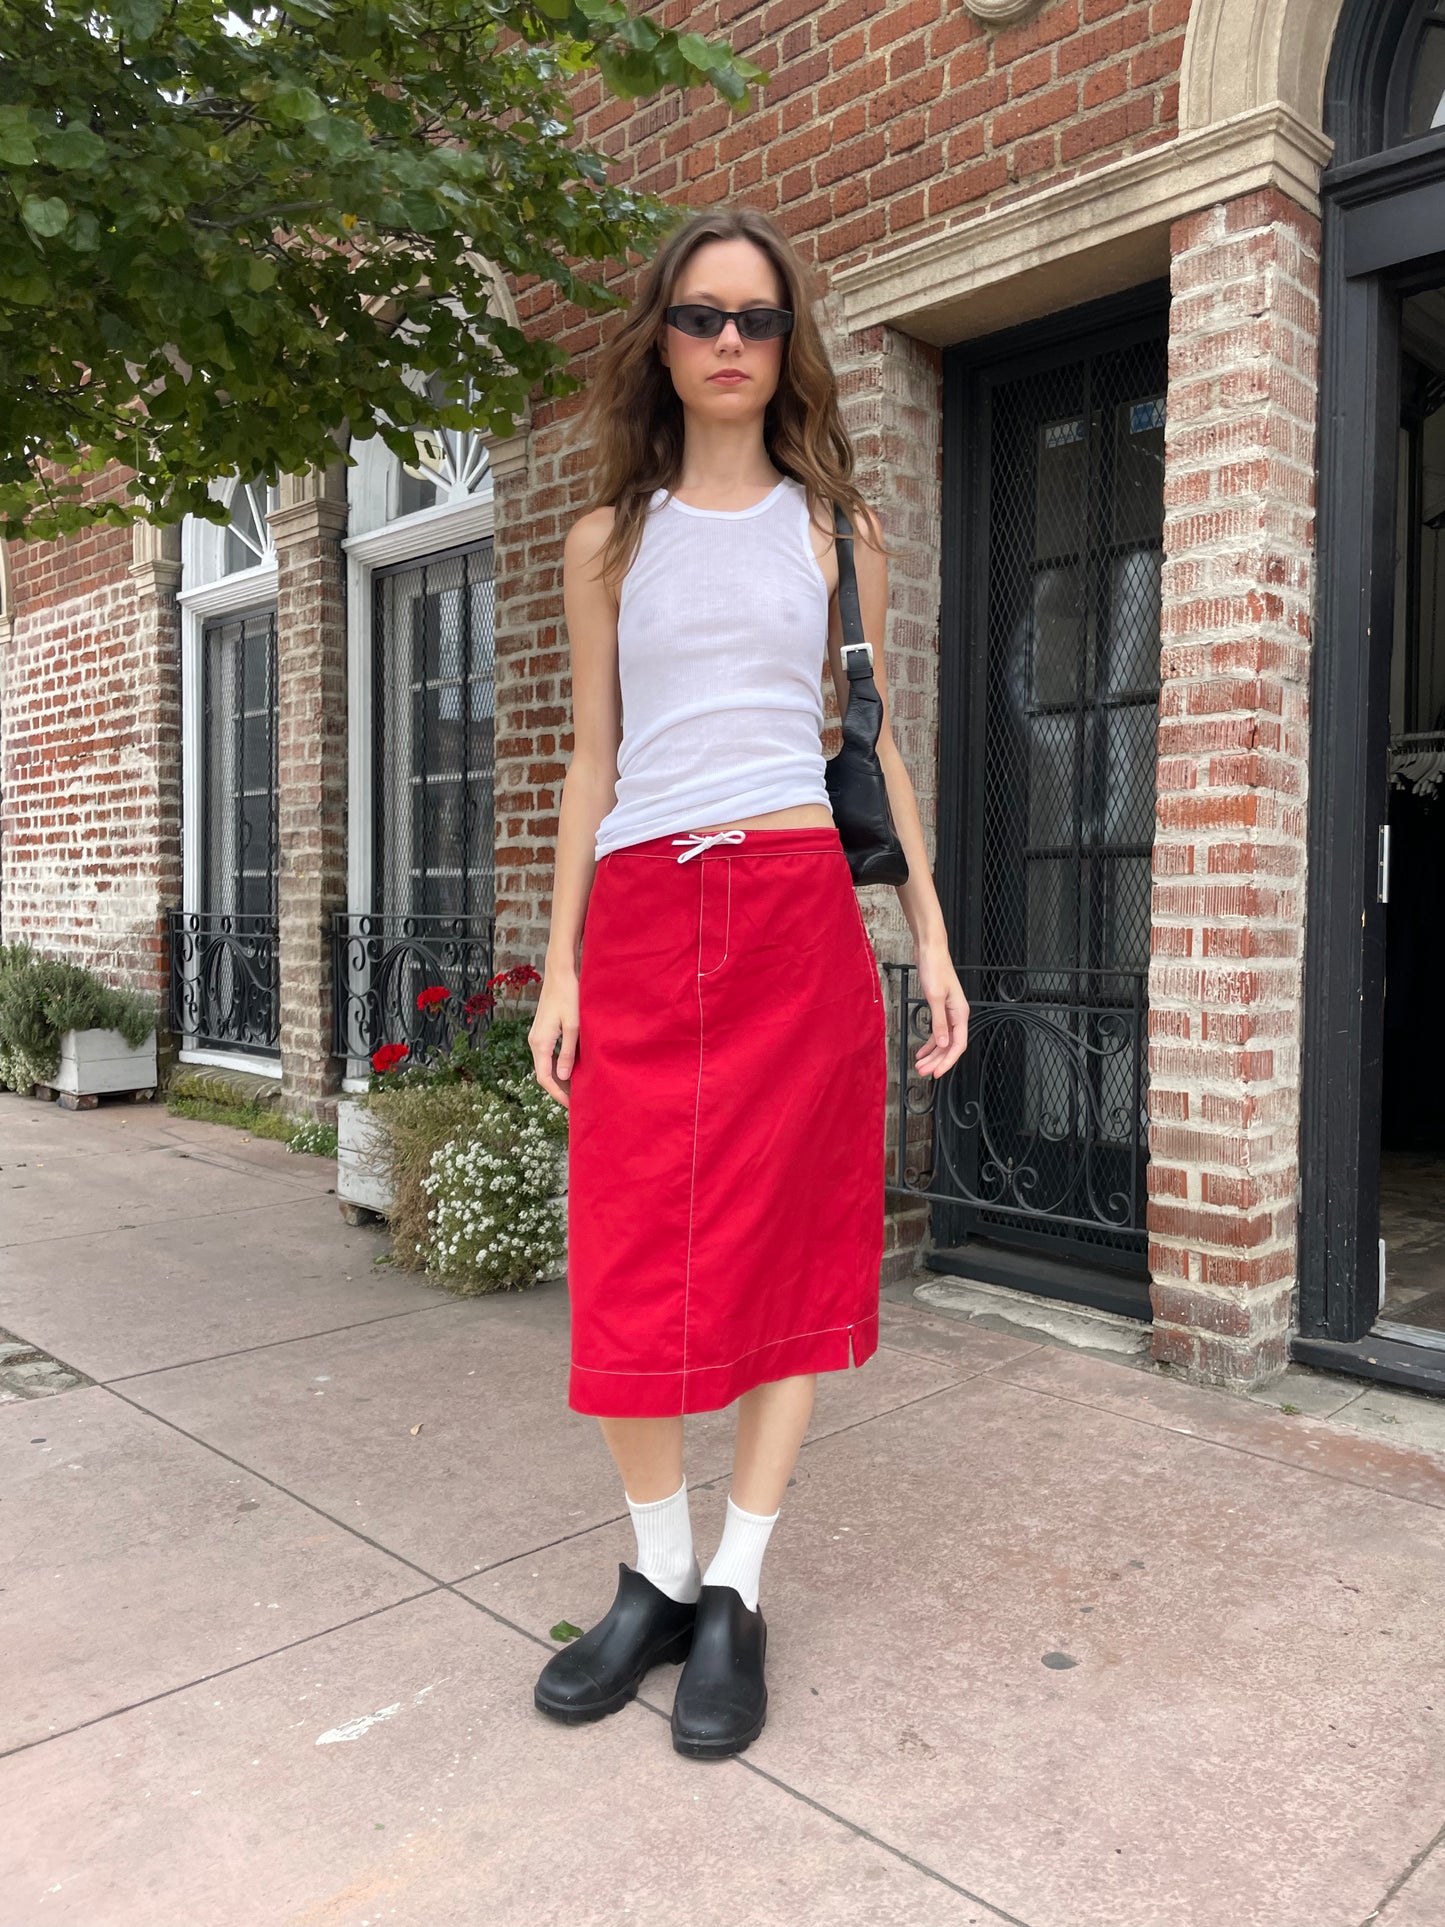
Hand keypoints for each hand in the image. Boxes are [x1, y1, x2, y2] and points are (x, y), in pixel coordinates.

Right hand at [529, 965, 578, 1108]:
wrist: (560, 973)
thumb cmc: (569, 997)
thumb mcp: (574, 1027)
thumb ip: (568, 1053)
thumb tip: (564, 1077)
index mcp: (540, 1043)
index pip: (544, 1078)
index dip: (557, 1094)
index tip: (571, 1105)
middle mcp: (534, 1041)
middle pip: (544, 1073)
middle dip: (559, 1088)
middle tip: (577, 1100)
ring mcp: (537, 1036)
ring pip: (546, 1064)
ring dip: (559, 1077)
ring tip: (577, 1087)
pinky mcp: (543, 1030)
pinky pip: (548, 1054)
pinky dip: (559, 1065)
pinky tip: (573, 1068)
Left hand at [913, 941, 968, 1078]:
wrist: (930, 949)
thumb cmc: (934, 968)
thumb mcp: (934, 997)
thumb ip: (939, 1022)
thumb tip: (943, 1044)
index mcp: (960, 1013)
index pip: (958, 1045)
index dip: (947, 1061)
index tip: (936, 1073)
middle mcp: (957, 1015)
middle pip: (950, 1045)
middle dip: (937, 1061)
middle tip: (922, 1072)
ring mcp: (949, 1011)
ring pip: (943, 1040)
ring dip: (932, 1054)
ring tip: (920, 1064)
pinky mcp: (940, 1007)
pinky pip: (938, 1030)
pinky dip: (930, 1042)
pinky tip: (921, 1050)